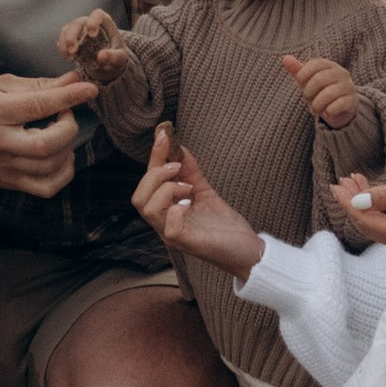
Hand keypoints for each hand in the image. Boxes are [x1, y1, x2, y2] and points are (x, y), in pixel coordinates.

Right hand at [0, 69, 96, 195]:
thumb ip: (38, 85)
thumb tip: (73, 79)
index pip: (36, 105)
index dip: (67, 97)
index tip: (89, 89)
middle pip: (45, 144)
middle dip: (68, 127)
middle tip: (65, 114)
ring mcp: (5, 168)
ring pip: (50, 166)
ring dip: (67, 147)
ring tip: (61, 132)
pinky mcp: (10, 183)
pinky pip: (47, 188)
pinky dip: (64, 173)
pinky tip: (61, 156)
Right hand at [57, 7, 126, 80]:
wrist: (109, 61)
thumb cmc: (117, 56)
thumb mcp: (119, 58)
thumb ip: (112, 56)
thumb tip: (101, 56)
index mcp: (105, 22)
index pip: (97, 14)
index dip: (93, 22)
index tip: (92, 35)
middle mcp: (90, 22)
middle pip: (77, 23)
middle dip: (72, 36)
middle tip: (73, 51)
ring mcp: (79, 29)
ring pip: (67, 30)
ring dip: (64, 43)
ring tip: (70, 57)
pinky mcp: (71, 38)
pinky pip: (62, 39)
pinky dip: (62, 48)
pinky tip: (68, 57)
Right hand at [133, 125, 263, 278]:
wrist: (246, 250)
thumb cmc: (225, 227)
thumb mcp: (205, 192)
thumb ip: (191, 173)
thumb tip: (179, 148)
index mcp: (166, 212)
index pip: (148, 183)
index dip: (154, 158)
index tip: (164, 135)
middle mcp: (164, 225)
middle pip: (139, 198)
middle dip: (155, 174)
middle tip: (178, 168)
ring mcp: (173, 236)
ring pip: (147, 209)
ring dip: (166, 189)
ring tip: (188, 187)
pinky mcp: (186, 244)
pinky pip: (169, 227)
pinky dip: (176, 209)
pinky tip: (190, 205)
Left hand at [283, 51, 359, 128]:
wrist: (340, 109)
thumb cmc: (320, 91)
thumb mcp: (308, 81)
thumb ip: (297, 70)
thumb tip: (285, 58)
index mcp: (330, 65)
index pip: (315, 64)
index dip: (303, 75)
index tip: (300, 84)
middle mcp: (341, 73)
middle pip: (319, 80)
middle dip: (308, 93)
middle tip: (308, 99)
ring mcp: (348, 86)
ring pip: (328, 94)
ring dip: (316, 105)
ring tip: (315, 108)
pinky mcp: (352, 101)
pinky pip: (337, 105)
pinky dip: (328, 111)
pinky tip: (327, 111)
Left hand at [330, 168, 385, 259]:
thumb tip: (356, 201)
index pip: (365, 221)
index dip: (347, 203)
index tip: (335, 185)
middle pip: (370, 226)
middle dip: (354, 203)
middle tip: (343, 181)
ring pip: (381, 226)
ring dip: (366, 204)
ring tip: (356, 182)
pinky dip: (381, 209)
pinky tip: (375, 194)